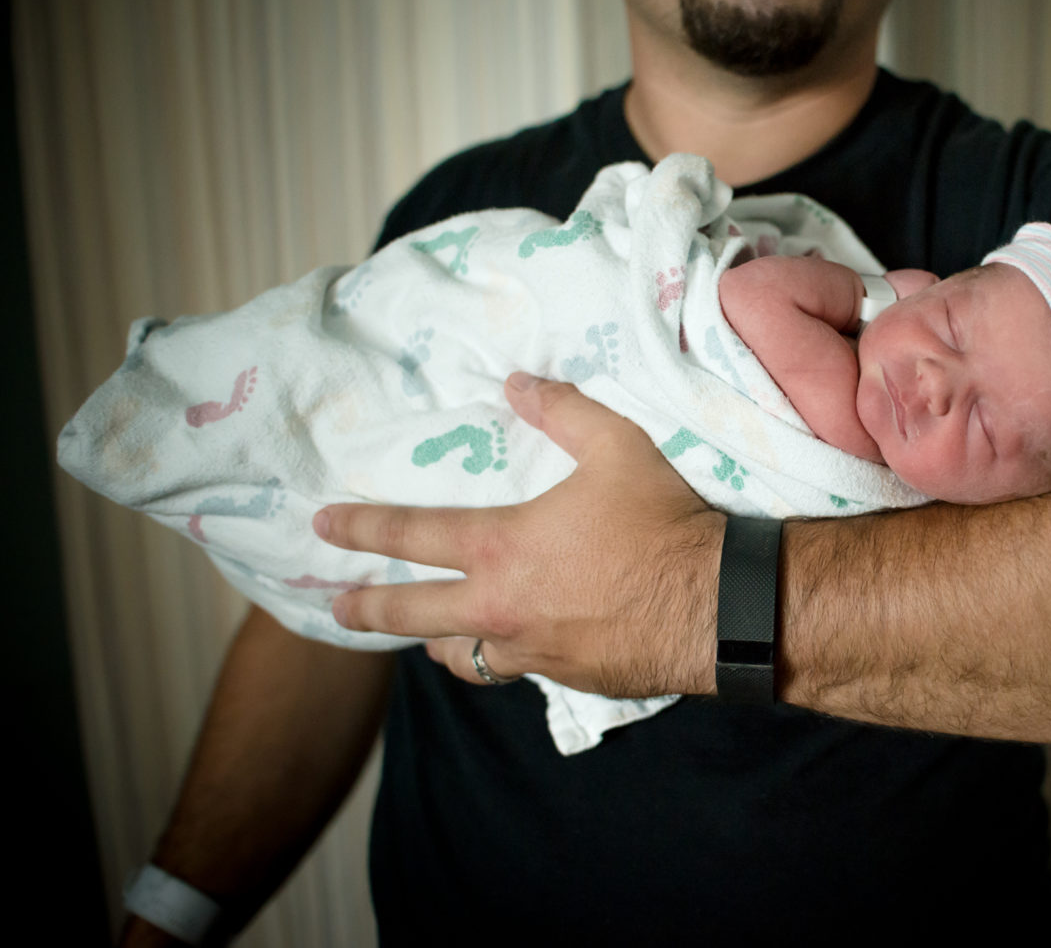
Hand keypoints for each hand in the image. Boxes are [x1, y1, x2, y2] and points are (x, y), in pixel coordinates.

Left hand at [315, 373, 725, 696]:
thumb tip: (518, 382)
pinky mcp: (566, 678)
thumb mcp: (618, 447)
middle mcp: (501, 607)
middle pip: (411, 615)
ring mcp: (531, 651)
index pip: (410, 534)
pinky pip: (516, 670)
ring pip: (461, 656)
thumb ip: (563, 411)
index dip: (360, 528)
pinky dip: (504, 657)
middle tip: (337, 609)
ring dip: (436, 643)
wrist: (717, 607)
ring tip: (428, 638)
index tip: (322, 526)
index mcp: (501, 548)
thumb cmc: (662, 523)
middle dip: (366, 609)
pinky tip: (514, 649)